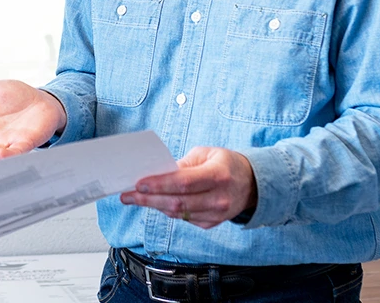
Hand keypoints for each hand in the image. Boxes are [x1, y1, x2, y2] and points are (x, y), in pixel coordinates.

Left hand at [121, 147, 257, 228]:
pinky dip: (167, 211)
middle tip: (127, 195)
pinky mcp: (211, 224)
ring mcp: (216, 214)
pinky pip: (183, 219)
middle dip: (147, 199)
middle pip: (176, 203)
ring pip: (177, 214)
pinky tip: (156, 203)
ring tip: (135, 198)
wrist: (252, 184)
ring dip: (153, 206)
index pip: (183, 182)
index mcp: (218, 175)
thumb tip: (157, 174)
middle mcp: (219, 198)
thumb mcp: (207, 154)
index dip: (159, 184)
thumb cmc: (226, 164)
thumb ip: (182, 164)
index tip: (139, 183)